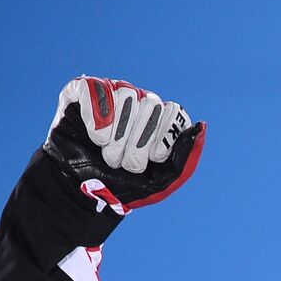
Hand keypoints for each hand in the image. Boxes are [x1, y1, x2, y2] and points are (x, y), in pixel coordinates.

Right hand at [42, 76, 205, 214]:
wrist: (79, 192)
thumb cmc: (121, 186)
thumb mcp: (160, 183)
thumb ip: (184, 158)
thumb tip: (201, 126)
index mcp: (158, 120)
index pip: (174, 112)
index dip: (163, 139)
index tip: (152, 160)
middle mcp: (137, 101)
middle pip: (151, 103)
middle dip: (137, 143)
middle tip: (123, 164)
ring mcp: (110, 92)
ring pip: (126, 94)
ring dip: (116, 136)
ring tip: (107, 154)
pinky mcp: (82, 90)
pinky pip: (95, 87)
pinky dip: (96, 118)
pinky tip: (95, 138)